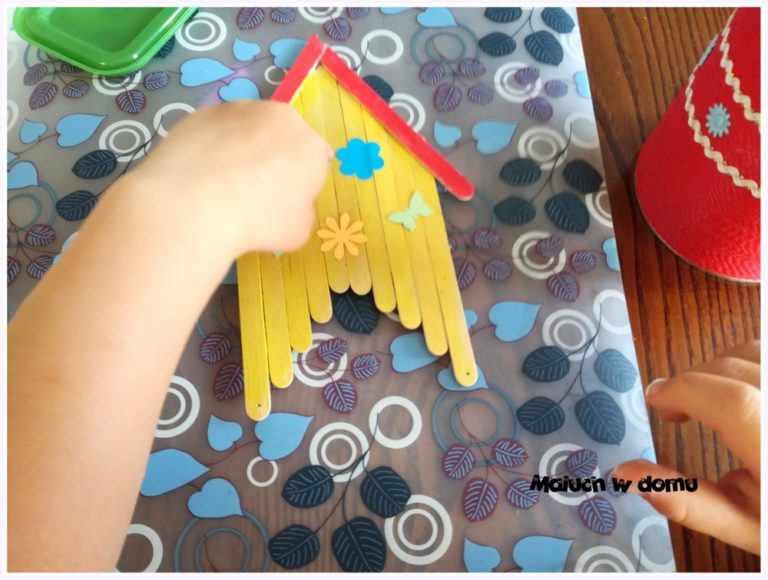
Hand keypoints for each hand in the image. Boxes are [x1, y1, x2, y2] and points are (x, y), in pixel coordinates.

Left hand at [132, 100, 331, 255]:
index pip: (316, 163)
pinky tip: (200, 174)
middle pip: (283, 138)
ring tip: (222, 183)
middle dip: (274, 159)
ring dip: (242, 150)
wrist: (193, 204)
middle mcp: (280, 117)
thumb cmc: (258, 222)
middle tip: (255, 192)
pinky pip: (216, 132)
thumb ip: (301, 211)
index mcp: (312, 146)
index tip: (284, 203)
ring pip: (248, 130)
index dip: (302, 184)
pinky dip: (212, 148)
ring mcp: (238, 109)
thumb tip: (289, 203)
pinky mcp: (202, 112)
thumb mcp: (297, 232)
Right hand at [614, 341, 759, 554]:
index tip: (655, 399)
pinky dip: (745, 360)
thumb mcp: (747, 528)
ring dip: (719, 366)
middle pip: (736, 369)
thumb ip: (687, 501)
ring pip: (755, 351)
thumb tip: (625, 472)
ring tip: (706, 395)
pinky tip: (739, 385)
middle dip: (692, 380)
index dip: (683, 390)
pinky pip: (766, 353)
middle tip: (675, 408)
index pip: (732, 404)